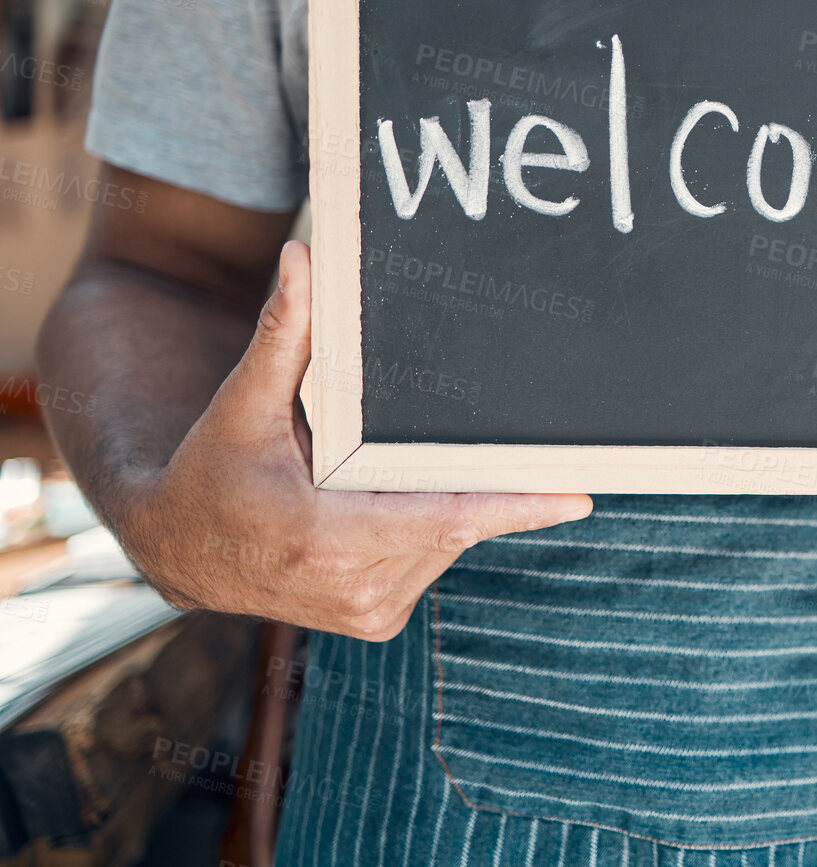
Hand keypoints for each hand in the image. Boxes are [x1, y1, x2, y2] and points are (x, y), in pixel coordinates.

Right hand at [112, 240, 592, 640]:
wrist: (177, 549)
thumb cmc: (215, 467)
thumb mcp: (242, 402)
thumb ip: (283, 335)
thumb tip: (303, 258)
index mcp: (324, 539)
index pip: (445, 519)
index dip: (514, 507)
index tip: (577, 498)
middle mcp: (355, 587)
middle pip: (454, 520)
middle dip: (471, 477)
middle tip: (500, 439)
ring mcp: (370, 611)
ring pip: (449, 539)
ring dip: (441, 498)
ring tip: (381, 472)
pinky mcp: (379, 619)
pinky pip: (434, 555)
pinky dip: (429, 523)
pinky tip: (391, 500)